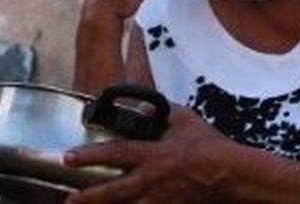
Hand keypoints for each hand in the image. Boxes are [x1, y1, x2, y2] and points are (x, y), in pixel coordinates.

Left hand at [64, 106, 232, 202]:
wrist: (231, 174)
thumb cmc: (209, 146)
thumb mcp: (185, 119)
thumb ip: (160, 111)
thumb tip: (141, 105)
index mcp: (153, 155)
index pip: (115, 154)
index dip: (90, 155)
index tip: (69, 157)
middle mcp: (151, 180)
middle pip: (113, 191)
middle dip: (89, 196)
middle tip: (70, 198)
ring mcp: (159, 199)